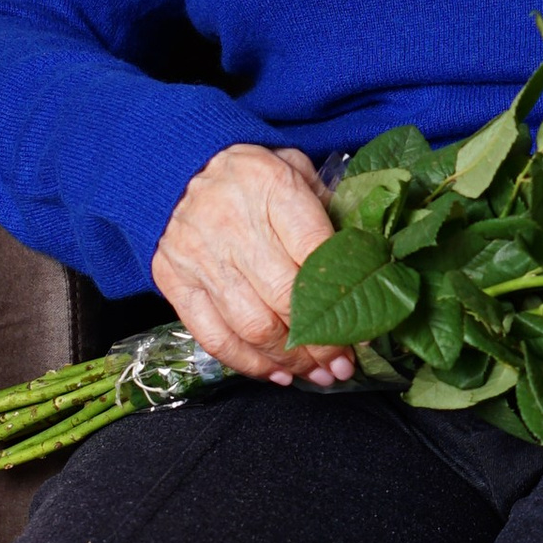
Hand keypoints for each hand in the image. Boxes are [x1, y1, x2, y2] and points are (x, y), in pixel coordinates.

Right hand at [153, 143, 355, 384]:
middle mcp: (231, 221)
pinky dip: (248, 364)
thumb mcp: (295, 170)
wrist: (176, 168)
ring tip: (317, 374)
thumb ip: (327, 210)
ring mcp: (199, 255)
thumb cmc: (250, 175)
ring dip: (290, 361)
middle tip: (344, 365)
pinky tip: (277, 372)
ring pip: (252, 326)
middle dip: (321, 342)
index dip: (344, 298)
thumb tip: (368, 263)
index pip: (316, 251)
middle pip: (285, 299)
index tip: (365, 329)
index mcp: (271, 186)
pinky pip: (214, 337)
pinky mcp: (174, 281)